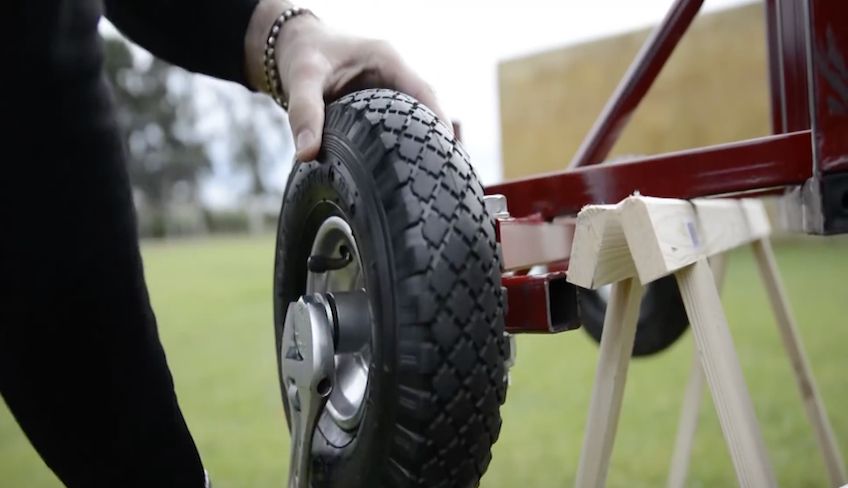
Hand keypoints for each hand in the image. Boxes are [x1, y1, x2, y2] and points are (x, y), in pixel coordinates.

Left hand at [274, 15, 449, 161]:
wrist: (292, 47)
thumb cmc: (301, 55)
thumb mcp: (301, 78)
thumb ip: (304, 112)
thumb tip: (307, 154)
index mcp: (386, 60)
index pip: (424, 93)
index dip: (439, 122)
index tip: (447, 151)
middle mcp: (394, 76)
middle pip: (426, 110)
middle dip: (434, 140)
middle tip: (439, 175)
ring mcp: (389, 93)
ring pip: (414, 122)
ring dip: (421, 146)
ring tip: (428, 180)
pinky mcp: (379, 109)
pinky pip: (398, 129)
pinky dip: (402, 147)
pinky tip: (403, 174)